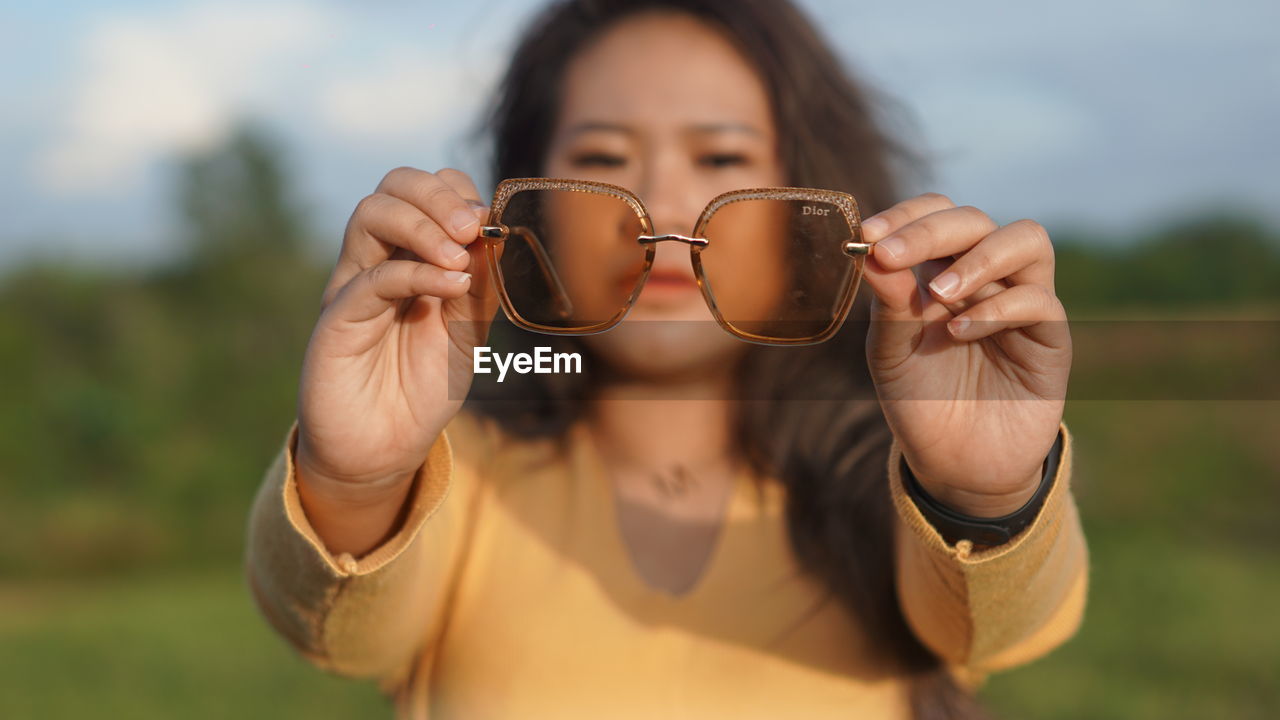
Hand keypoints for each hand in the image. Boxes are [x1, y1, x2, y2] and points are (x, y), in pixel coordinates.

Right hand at [295, 167, 498, 506]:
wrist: (382, 448)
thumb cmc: (422, 389)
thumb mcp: (467, 335)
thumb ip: (480, 288)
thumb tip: (496, 236)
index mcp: (412, 254)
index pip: (429, 191)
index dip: (459, 193)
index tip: (490, 223)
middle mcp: (378, 259)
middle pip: (394, 186)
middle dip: (438, 195)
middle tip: (472, 226)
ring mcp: (354, 283)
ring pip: (371, 213)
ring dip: (423, 223)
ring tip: (458, 256)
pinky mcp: (337, 317)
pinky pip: (371, 277)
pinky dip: (415, 272)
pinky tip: (450, 284)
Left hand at [860, 193, 1070, 517]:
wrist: (955, 464)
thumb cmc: (919, 401)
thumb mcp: (890, 354)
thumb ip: (887, 305)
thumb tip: (871, 253)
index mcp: (940, 270)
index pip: (935, 213)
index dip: (906, 215)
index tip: (869, 236)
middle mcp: (984, 277)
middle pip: (974, 220)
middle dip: (931, 231)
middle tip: (891, 254)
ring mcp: (1021, 301)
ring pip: (1026, 240)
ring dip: (979, 258)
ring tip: (940, 294)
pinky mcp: (1049, 336)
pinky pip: (1038, 300)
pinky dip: (997, 309)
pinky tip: (959, 334)